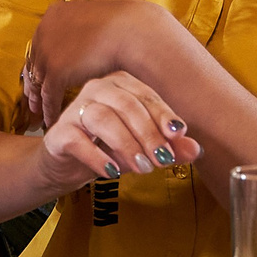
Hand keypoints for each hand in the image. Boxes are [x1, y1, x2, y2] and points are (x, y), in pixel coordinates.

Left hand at [24, 0, 183, 122]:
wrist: (132, 31)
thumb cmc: (123, 26)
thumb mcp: (94, 21)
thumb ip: (82, 31)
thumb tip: (83, 38)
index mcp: (54, 15)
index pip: (40, 44)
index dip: (40, 63)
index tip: (38, 76)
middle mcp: (45, 31)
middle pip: (34, 63)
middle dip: (34, 82)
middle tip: (32, 100)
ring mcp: (48, 52)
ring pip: (38, 82)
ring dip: (39, 100)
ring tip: (39, 115)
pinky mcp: (56, 72)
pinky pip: (48, 96)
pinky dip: (49, 111)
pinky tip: (51, 121)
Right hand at [36, 71, 201, 190]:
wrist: (68, 165)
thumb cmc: (108, 147)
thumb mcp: (143, 147)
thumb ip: (168, 146)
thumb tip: (196, 150)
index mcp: (121, 84)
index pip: (146, 96)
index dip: (163, 115)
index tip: (179, 135)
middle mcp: (97, 89)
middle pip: (126, 105)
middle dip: (148, 133)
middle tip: (163, 160)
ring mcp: (75, 109)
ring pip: (103, 118)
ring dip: (127, 144)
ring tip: (143, 168)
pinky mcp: (59, 132)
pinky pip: (78, 140)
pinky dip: (98, 156)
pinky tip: (113, 172)